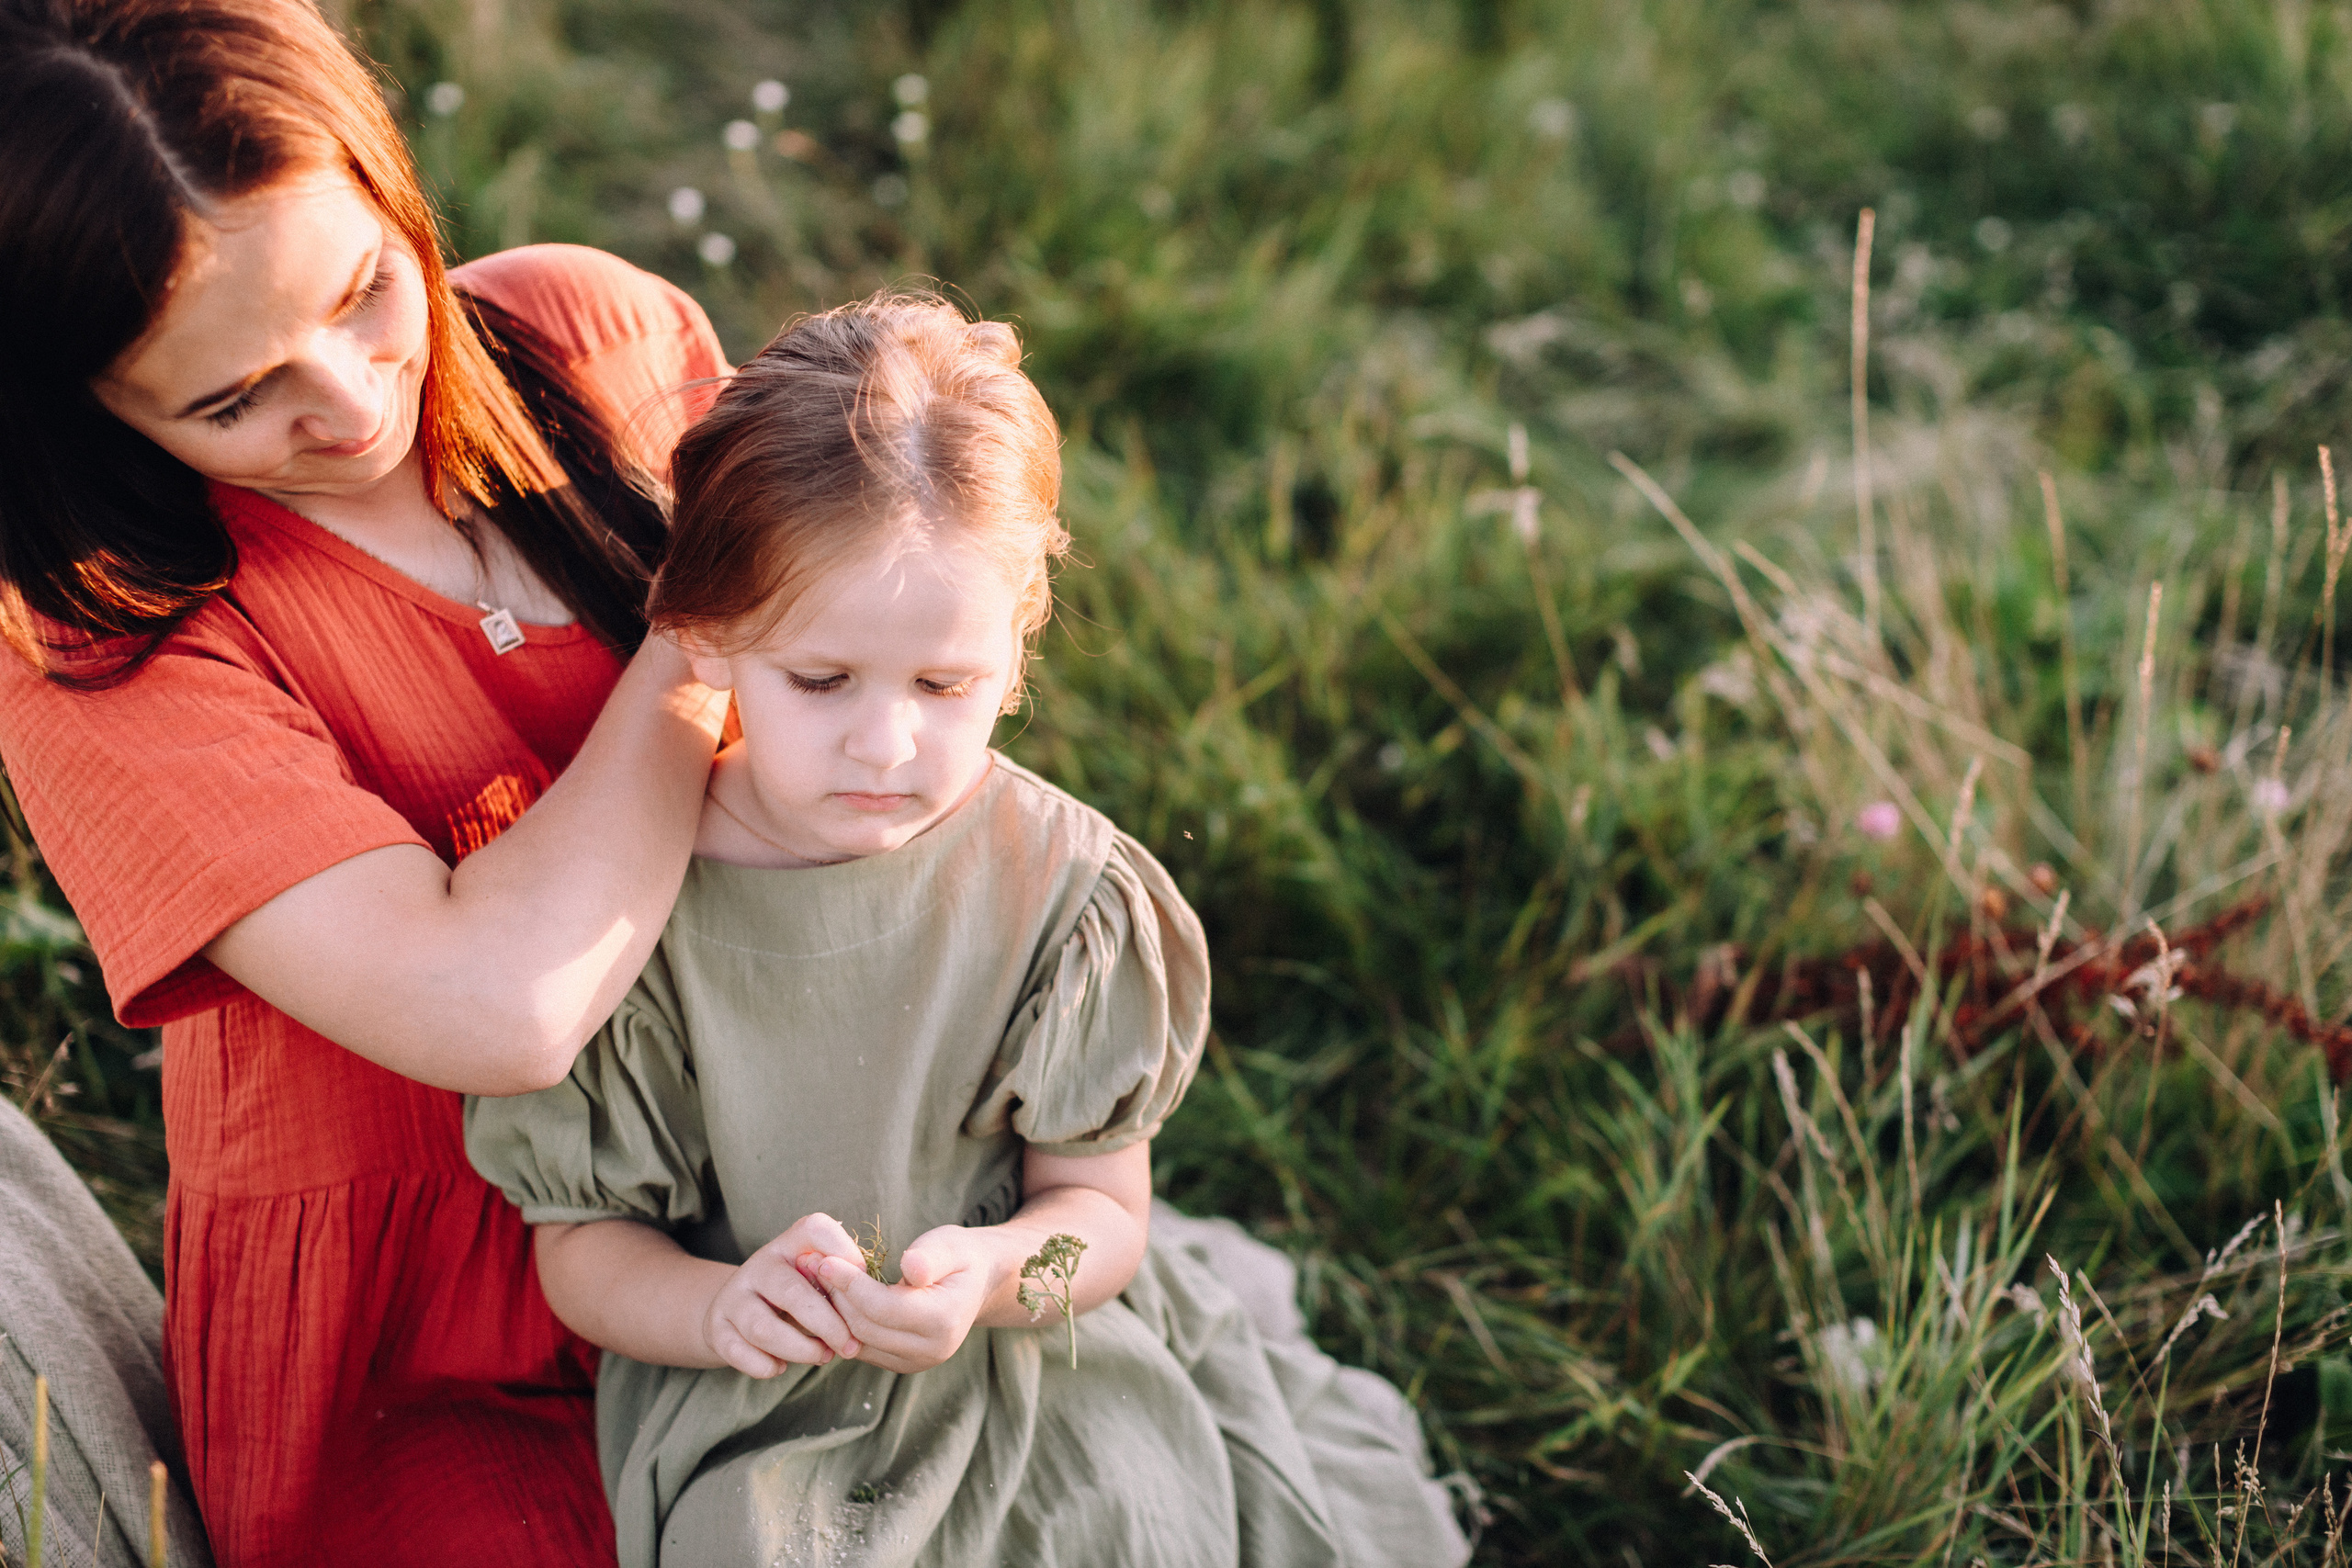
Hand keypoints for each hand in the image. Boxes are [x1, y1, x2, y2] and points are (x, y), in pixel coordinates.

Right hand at [702, 1213, 867, 1376]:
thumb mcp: (820, 1278)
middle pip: (793, 1292)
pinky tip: (781, 1367)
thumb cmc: (799, 1293)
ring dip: (801, 1350)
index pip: (817, 1230)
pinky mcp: (717, 1327)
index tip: (863, 1286)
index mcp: (792, 1242)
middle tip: (850, 1347)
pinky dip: (766, 1366)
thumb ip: (843, 1283)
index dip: (845, 1255)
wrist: (739, 1309)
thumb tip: (874, 1305)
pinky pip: (740, 1353)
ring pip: (764, 1329)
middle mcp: (760, 1263)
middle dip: (829, 1326)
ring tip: (822, 1357)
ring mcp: (734, 1294)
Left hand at [811, 1224, 997, 1373]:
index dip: (850, 1284)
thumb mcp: (950, 1245)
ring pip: (858, 1341)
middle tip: (812, 1265)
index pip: (883, 1307)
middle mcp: (931, 1350)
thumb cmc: (959, 1257)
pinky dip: (843, 1323)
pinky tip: (833, 1297)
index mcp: (944, 1320)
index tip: (825, 1259)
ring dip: (834, 1311)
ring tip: (817, 1279)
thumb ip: (930, 1257)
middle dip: (836, 1296)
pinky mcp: (901, 1364)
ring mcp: (916, 1363)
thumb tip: (911, 1268)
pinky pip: (861, 1347)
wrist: (976, 1283)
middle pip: (865, 1327)